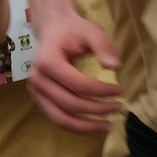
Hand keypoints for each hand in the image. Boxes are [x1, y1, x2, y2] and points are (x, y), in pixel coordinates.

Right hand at [27, 5, 123, 133]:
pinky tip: (92, 125)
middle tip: (119, 108)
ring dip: (85, 126)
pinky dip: (75, 126)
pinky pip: (57, 118)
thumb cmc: (73, 31)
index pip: (77, 84)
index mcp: (48, 62)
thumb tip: (114, 67)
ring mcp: (35, 92)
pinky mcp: (39, 99)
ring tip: (107, 125)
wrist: (52, 30)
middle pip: (69, 104)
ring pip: (60, 118)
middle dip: (97, 110)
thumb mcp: (91, 31)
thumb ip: (103, 46)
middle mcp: (37, 80)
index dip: (100, 91)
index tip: (120, 90)